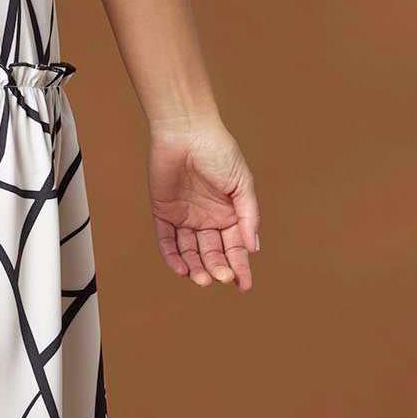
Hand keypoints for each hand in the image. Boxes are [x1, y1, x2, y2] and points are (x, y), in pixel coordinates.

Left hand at [148, 119, 260, 289]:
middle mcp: (208, 220)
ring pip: (190, 252)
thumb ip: (248, 215)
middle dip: (218, 268)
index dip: (241, 267)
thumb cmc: (219, 151)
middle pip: (213, 253)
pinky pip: (167, 240)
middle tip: (221, 278)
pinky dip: (172, 257)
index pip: (235, 248)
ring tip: (201, 279)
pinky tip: (182, 269)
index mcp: (229, 214)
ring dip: (196, 268)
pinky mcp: (163, 212)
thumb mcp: (242, 184)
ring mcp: (185, 217)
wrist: (187, 131)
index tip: (244, 286)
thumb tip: (253, 248)